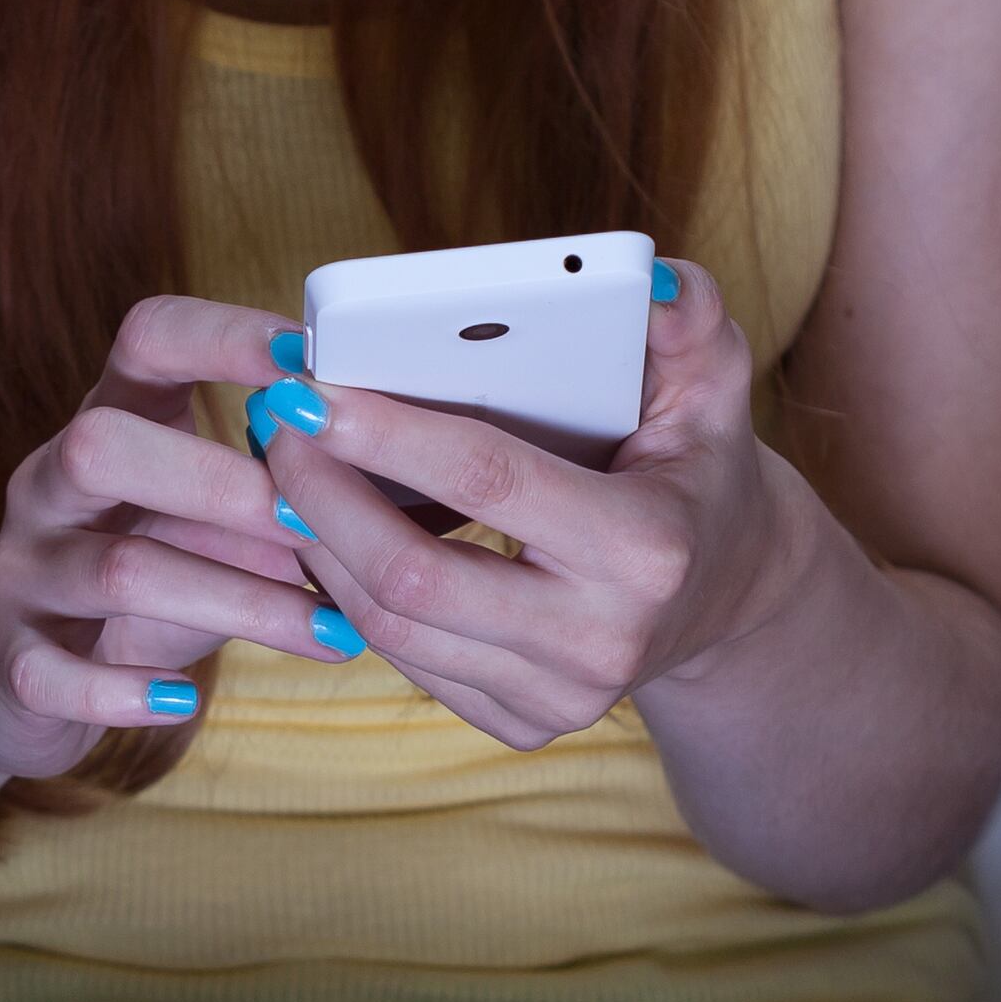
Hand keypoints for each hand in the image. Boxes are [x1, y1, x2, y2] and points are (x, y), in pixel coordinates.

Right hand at [0, 294, 364, 778]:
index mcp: (110, 420)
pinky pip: (55, 674)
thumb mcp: (215, 523)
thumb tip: (410, 480)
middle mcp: (49, 483)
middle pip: (101, 442)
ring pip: (112, 567)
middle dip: (221, 483)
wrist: (24, 679)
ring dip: (233, 599)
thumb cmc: (155, 574)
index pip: (147, 337)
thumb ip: (283, 493)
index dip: (224, 335)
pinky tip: (186, 701)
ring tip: (328, 632)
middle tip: (319, 526)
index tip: (311, 361)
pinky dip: (125, 691)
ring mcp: (21, 570)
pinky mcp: (9, 660)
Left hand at [253, 260, 819, 750]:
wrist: (725, 589)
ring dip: (318, 542)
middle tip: (275, 425)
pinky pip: (403, 657)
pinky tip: (328, 527)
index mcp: (646, 550)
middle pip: (411, 576)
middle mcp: (601, 640)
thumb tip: (655, 278)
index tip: (309, 388)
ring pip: (389, 627)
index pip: (488, 482)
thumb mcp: (711, 384)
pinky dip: (350, 590)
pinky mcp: (521, 723)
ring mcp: (558, 698)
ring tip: (287, 466)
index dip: (387, 432)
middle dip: (323, 495)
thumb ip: (687, 318)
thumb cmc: (698, 465)